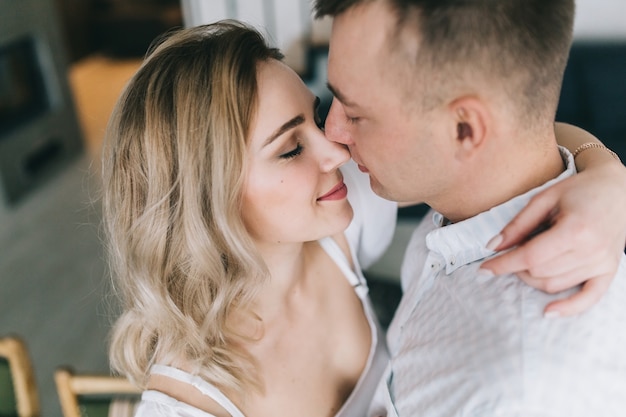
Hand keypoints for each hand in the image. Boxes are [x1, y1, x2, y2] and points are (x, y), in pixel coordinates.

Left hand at [480, 162, 625, 316]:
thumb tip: (493, 247)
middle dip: (517, 266)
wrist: (618, 190)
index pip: (530, 257)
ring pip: (554, 285)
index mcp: (575, 229)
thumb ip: (518, 225)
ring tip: (529, 259)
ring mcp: (602, 264)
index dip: (503, 264)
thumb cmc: (579, 190)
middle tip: (513, 250)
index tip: (483, 269)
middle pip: (539, 272)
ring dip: (532, 277)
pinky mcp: (609, 272)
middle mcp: (591, 251)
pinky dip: (567, 308)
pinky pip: (588, 299)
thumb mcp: (544, 199)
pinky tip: (547, 312)